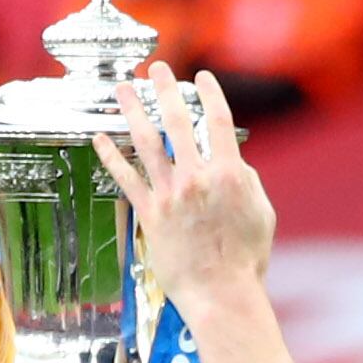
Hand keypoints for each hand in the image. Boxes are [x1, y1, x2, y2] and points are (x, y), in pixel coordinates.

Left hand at [95, 64, 276, 314]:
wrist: (221, 293)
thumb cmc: (245, 260)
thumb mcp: (261, 213)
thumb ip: (247, 181)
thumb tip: (234, 162)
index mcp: (229, 173)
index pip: (218, 121)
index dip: (209, 93)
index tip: (201, 77)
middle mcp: (197, 177)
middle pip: (178, 121)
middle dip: (165, 89)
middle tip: (156, 69)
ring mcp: (170, 194)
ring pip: (146, 142)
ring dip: (132, 111)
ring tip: (122, 90)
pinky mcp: (150, 214)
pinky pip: (126, 179)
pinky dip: (112, 156)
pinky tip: (101, 139)